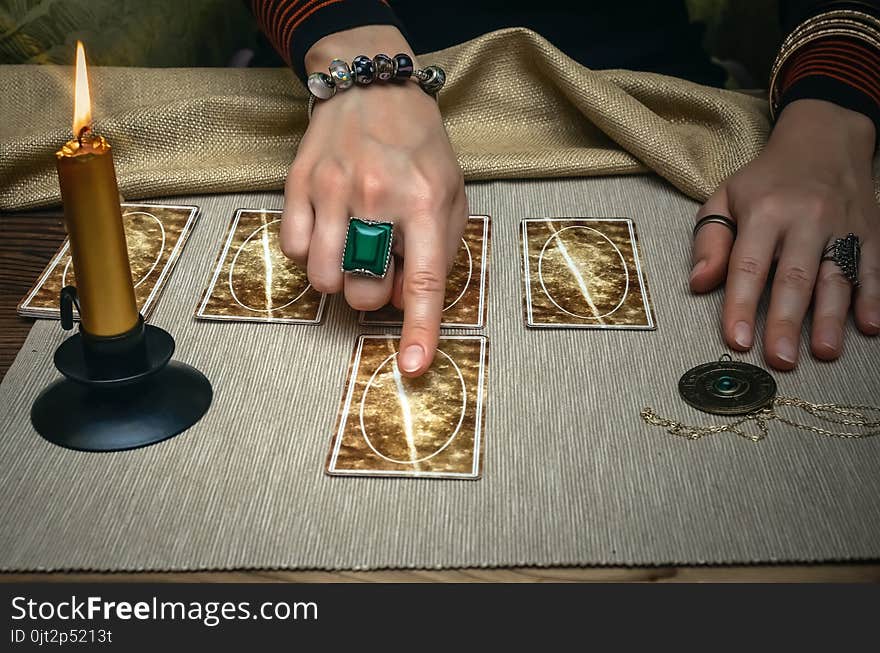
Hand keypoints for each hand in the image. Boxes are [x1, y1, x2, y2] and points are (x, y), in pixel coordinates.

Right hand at [279, 26, 466, 376]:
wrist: (369, 85)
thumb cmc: (418, 145)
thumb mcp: (452, 191)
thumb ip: (441, 250)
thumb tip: (408, 300)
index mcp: (425, 201)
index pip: (423, 280)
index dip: (419, 329)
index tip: (412, 367)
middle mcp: (378, 197)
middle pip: (364, 292)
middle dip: (374, 292)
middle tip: (381, 262)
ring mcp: (332, 190)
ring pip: (325, 279)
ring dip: (341, 277)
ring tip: (353, 246)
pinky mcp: (298, 184)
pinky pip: (294, 251)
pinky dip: (311, 252)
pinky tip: (328, 227)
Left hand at [691, 99, 878, 369]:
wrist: (825, 139)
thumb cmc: (767, 178)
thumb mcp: (725, 197)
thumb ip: (710, 241)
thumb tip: (698, 283)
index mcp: (764, 212)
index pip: (748, 266)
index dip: (740, 305)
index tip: (737, 340)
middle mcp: (805, 219)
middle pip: (795, 278)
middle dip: (787, 322)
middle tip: (781, 360)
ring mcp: (843, 226)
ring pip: (838, 276)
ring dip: (832, 318)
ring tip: (825, 352)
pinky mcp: (871, 232)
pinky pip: (875, 268)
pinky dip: (875, 298)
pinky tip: (871, 326)